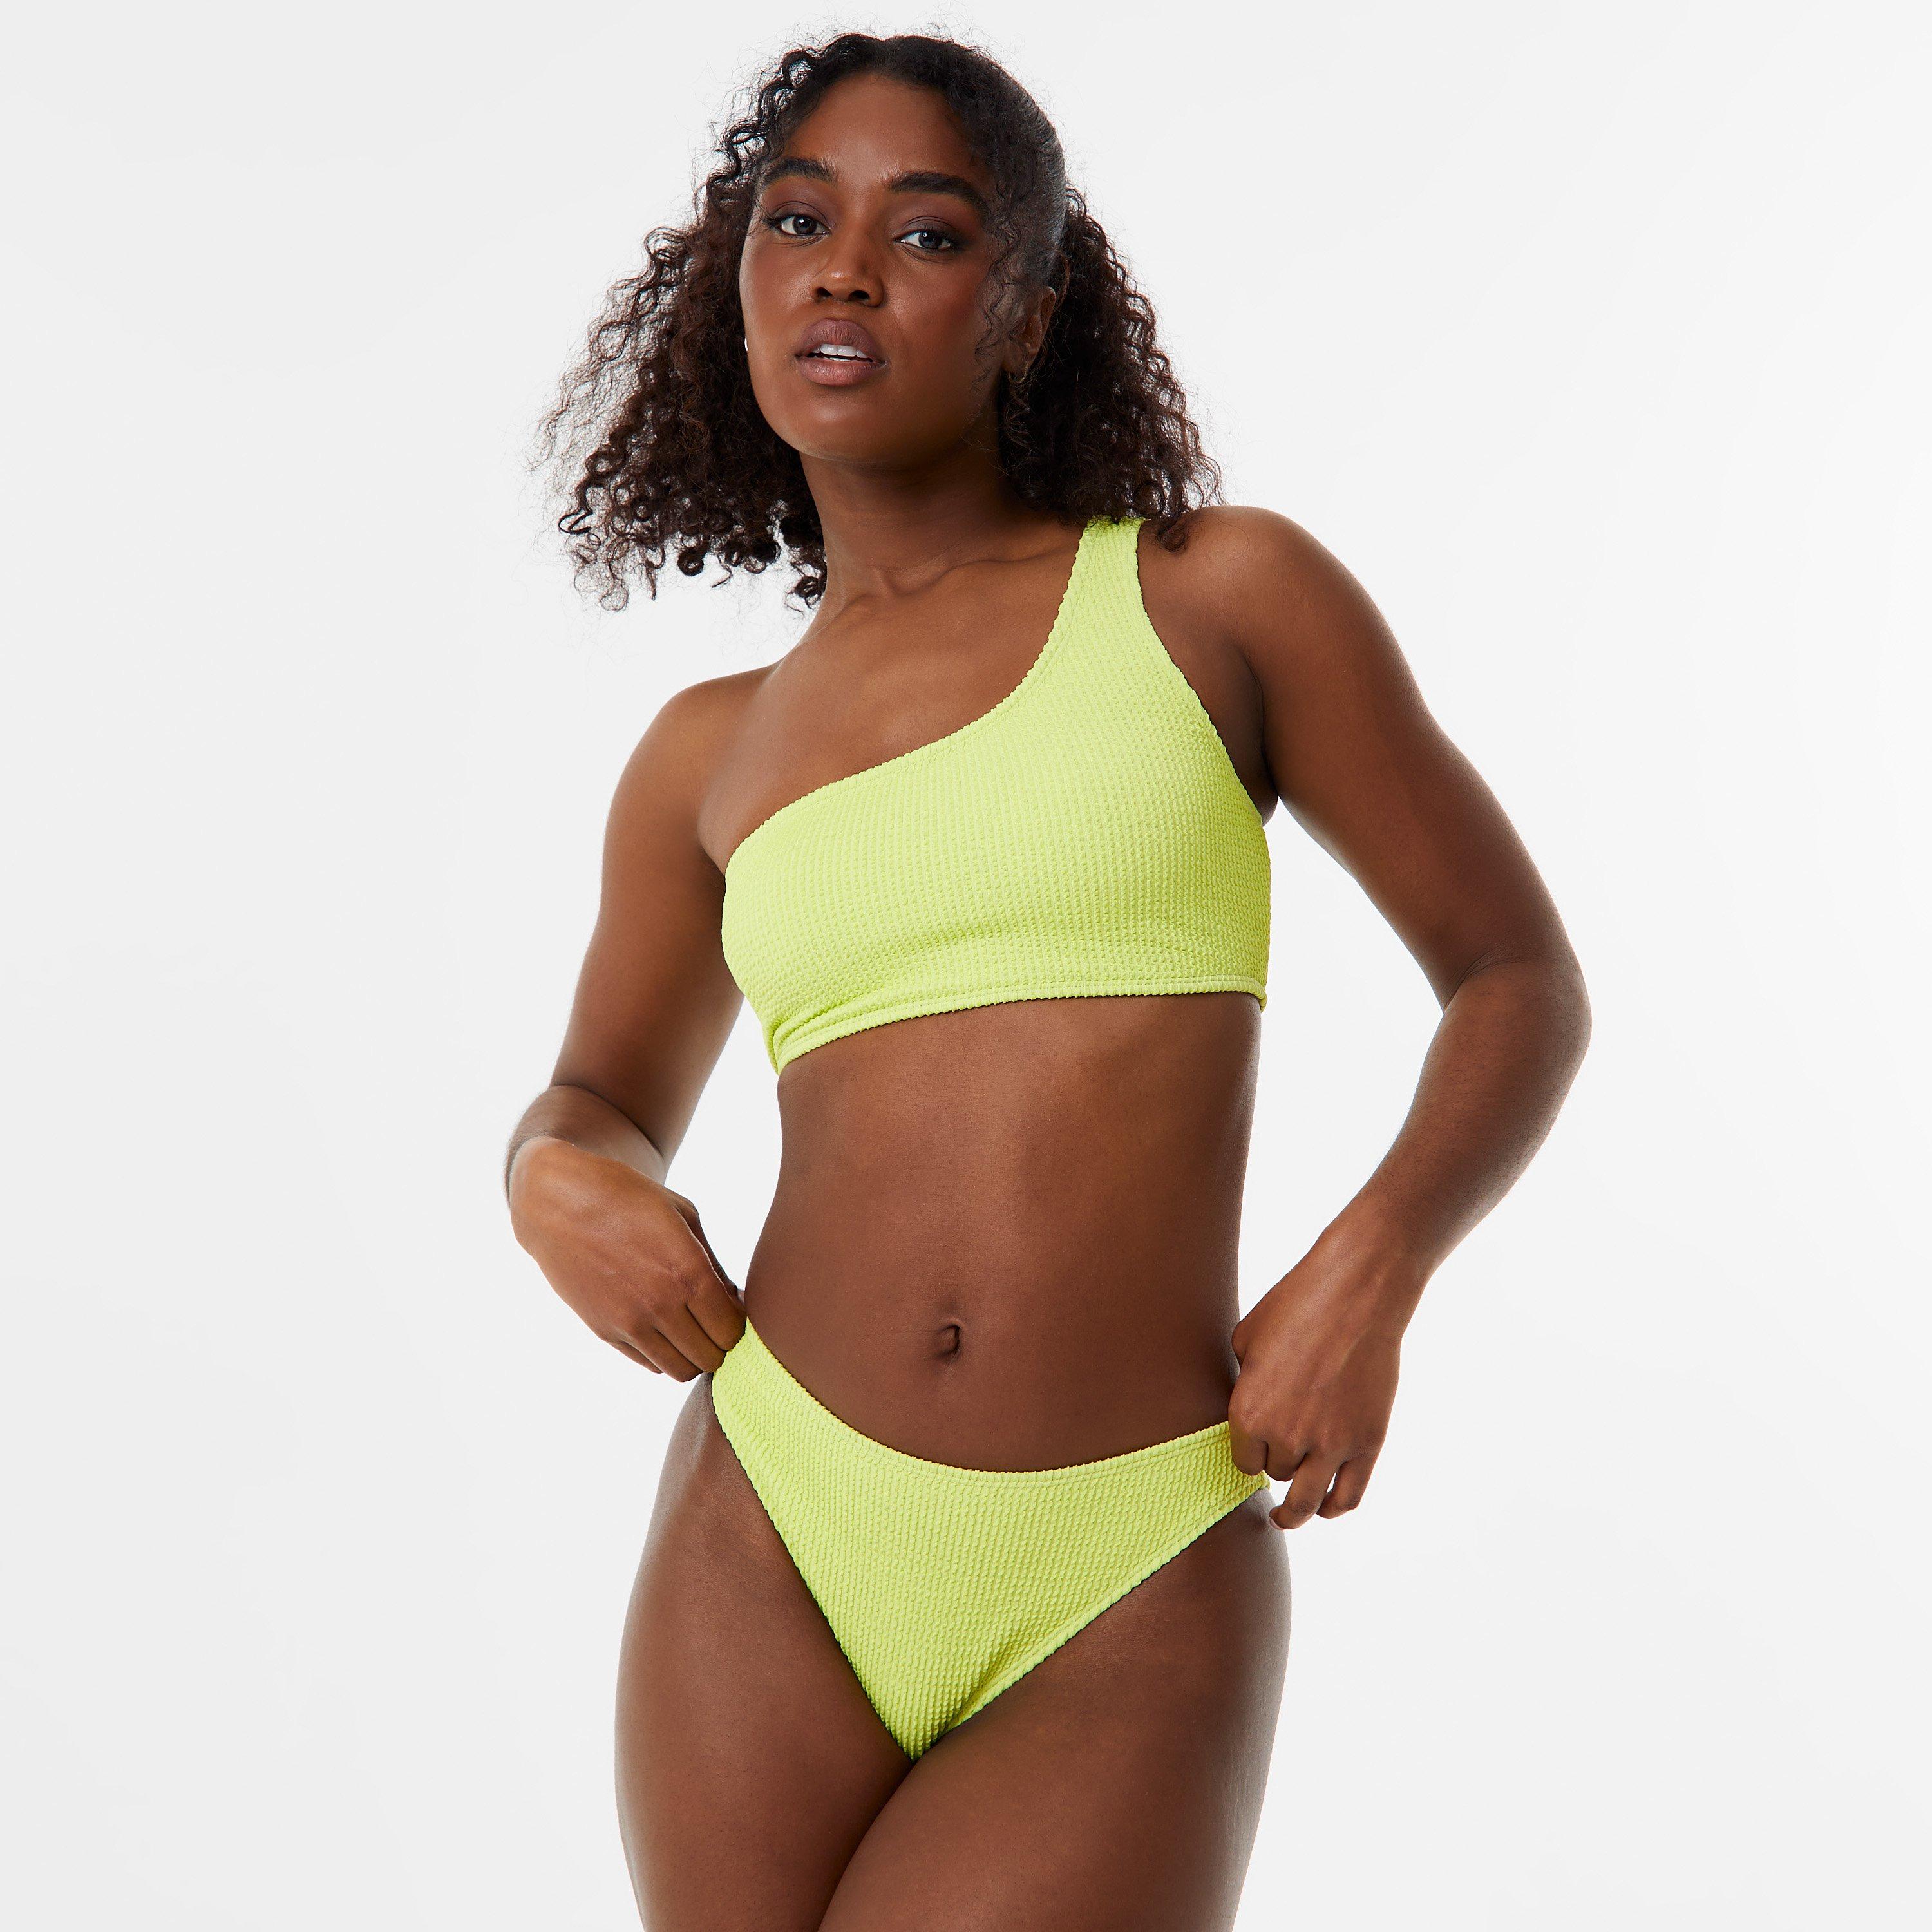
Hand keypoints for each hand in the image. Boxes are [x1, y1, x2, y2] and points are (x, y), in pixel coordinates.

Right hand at [509, 1138, 744, 1378]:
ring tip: (691, 1328)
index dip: (739, 1323)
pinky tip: (662, 1326)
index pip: (732, 1330)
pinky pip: (648, 1363)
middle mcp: (660, 1304)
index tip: (733, 1308)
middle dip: (721, 1343)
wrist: (559, 1203)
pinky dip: (663, 1353)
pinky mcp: (604, 1331)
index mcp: (688, 1271)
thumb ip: (714, 1264)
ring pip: (680, 1370)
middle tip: (715, 1321)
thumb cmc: (629, 1199)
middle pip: (711, 1357)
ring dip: (693, 1354)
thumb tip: (736, 1301)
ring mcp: (629, 1322)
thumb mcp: (685, 1215)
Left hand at [1227, 1229, 1420, 1528]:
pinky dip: (1334, 1509)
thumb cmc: (1298, 1304)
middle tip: (1281, 1455)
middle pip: (1276, 1472)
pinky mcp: (1367, 1443)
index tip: (1255, 1450)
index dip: (1249, 1453)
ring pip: (1307, 1500)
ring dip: (1296, 1512)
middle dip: (1277, 1461)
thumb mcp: (1248, 1337)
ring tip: (1289, 1517)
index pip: (1241, 1459)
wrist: (1358, 1292)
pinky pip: (1348, 1497)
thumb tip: (1247, 1400)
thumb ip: (1243, 1379)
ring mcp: (1330, 1444)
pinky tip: (1325, 1509)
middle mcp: (1286, 1436)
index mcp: (1249, 1411)